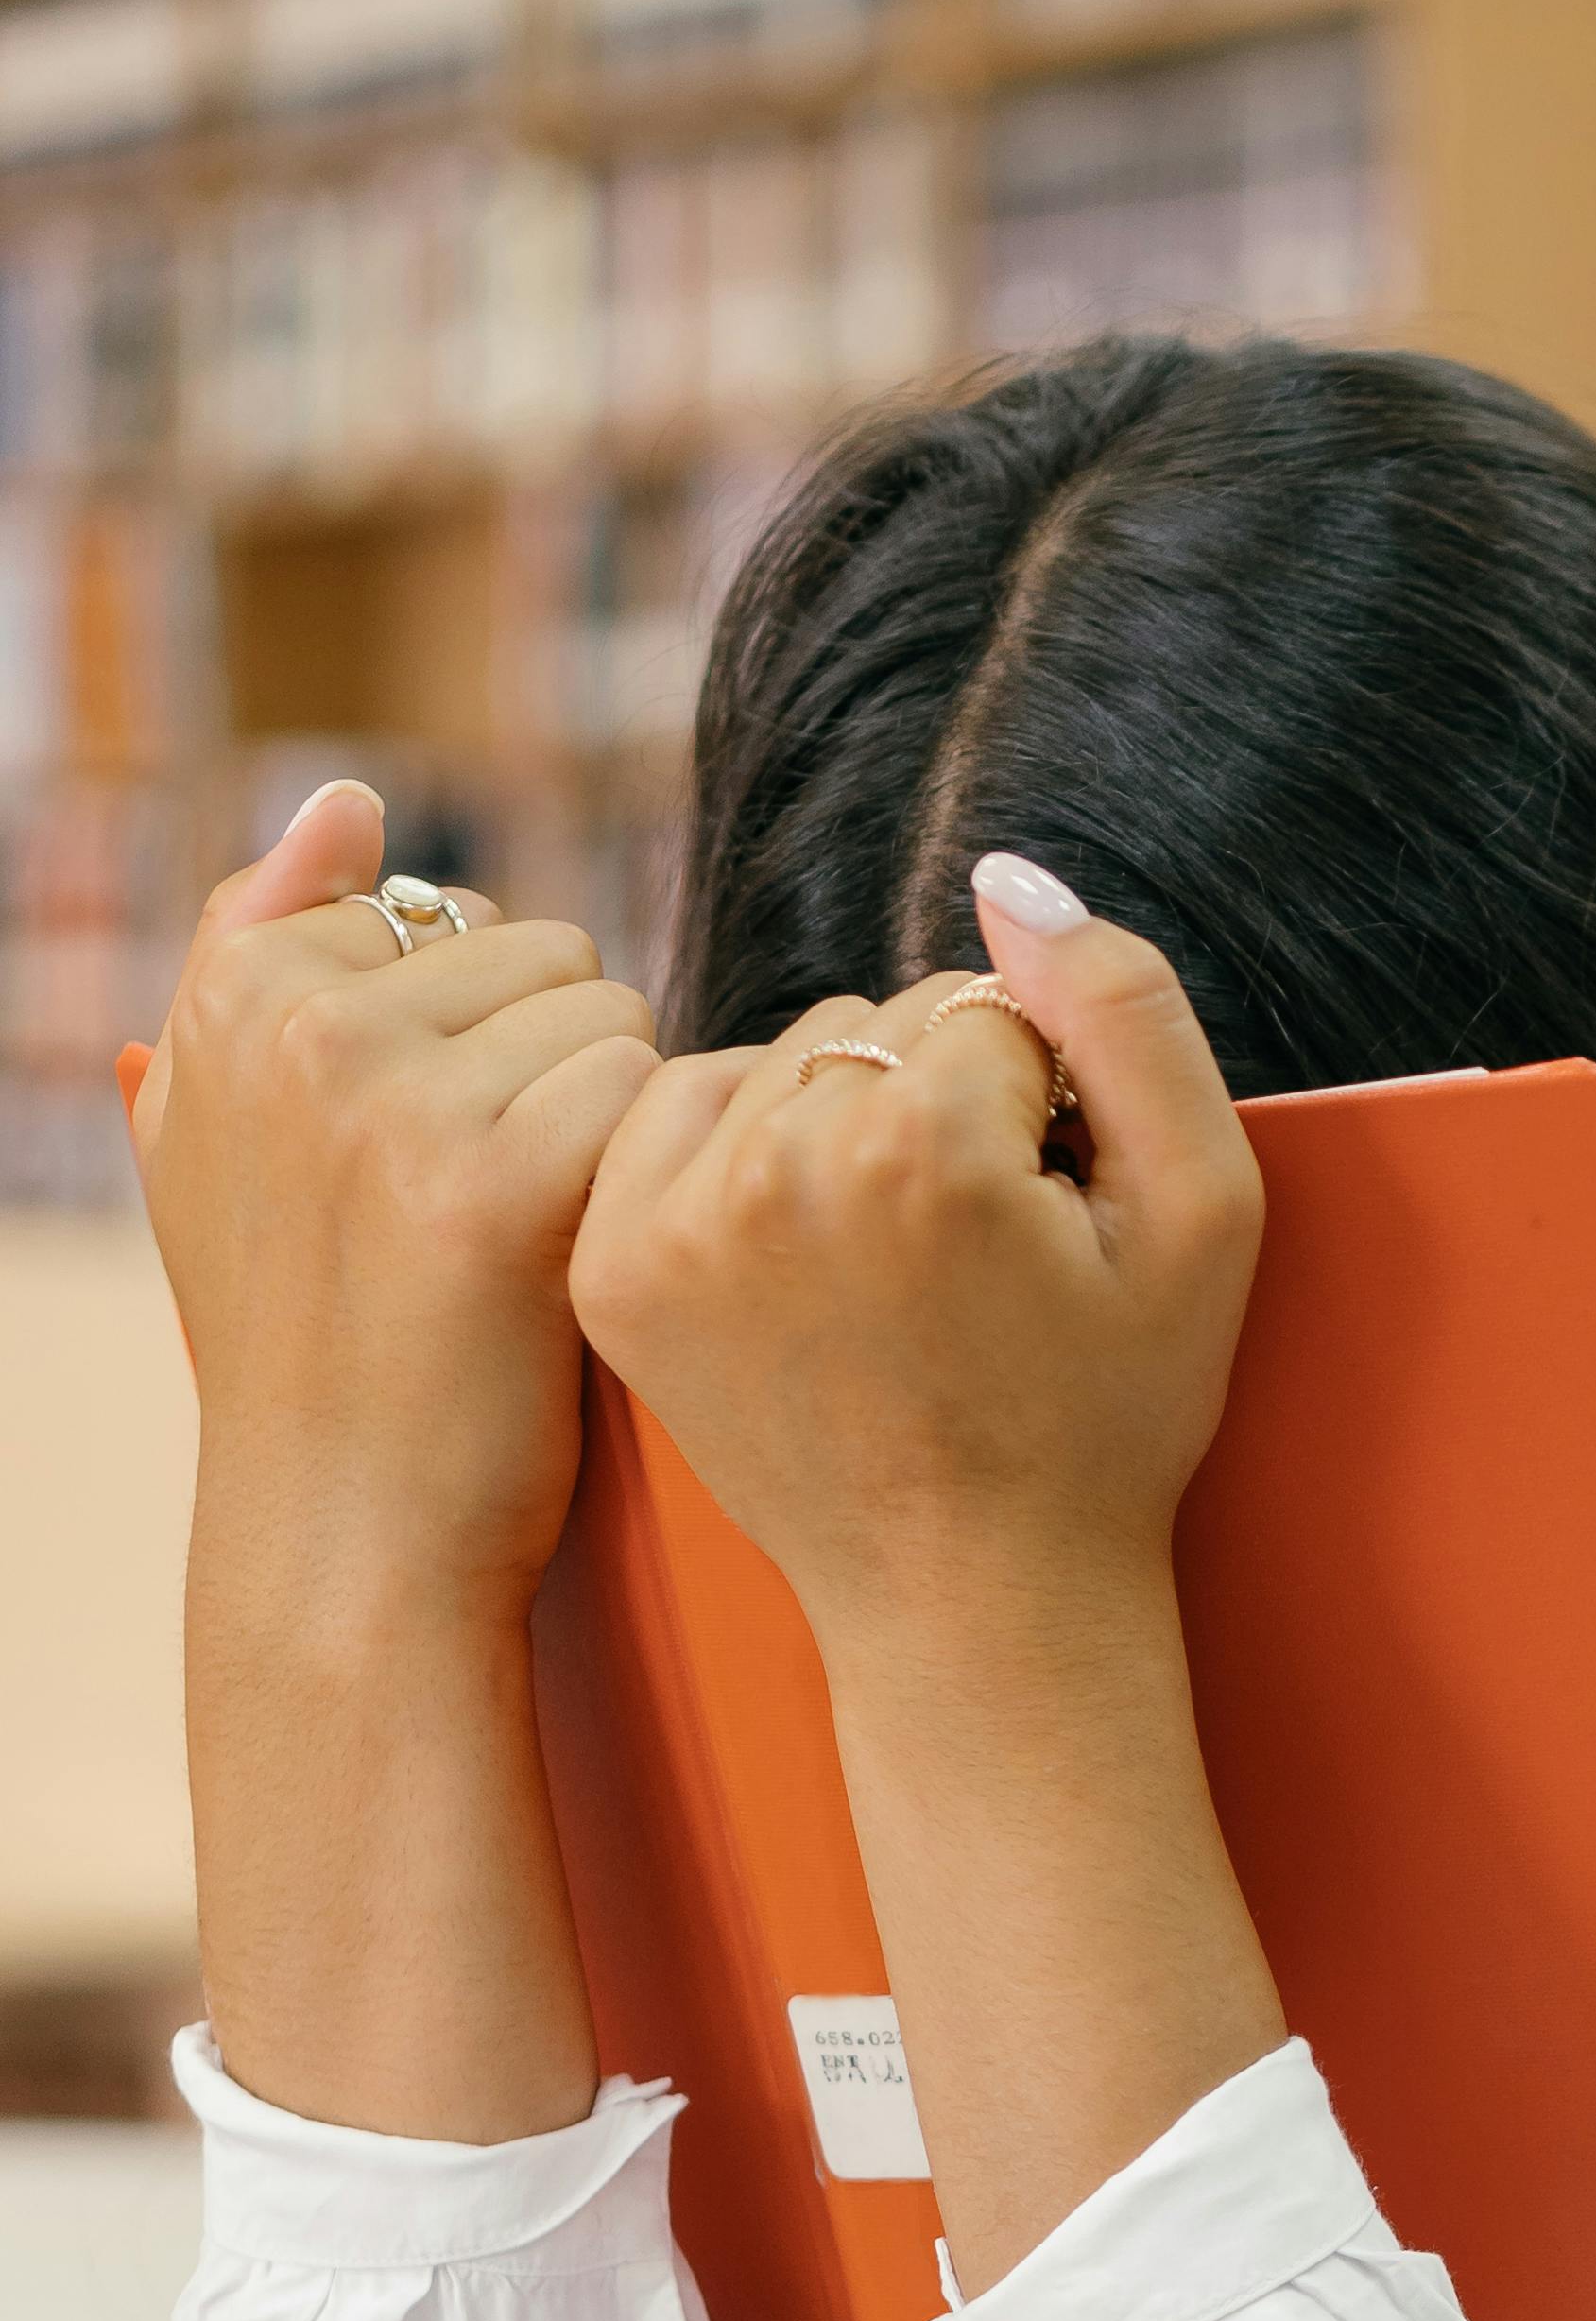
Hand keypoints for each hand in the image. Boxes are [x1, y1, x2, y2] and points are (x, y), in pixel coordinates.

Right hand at [140, 778, 658, 1626]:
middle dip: (549, 1062)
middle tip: (490, 1201)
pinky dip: (648, 1169)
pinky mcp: (499, 1184)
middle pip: (541, 953)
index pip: (440, 913)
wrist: (347, 1524)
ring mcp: (397, 1100)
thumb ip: (265, 946)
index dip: (469, 1035)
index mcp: (237, 994)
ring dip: (610, 1114)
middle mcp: (304, 1028)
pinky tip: (592, 1248)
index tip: (415, 1153)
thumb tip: (350, 796)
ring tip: (533, 1228)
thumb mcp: (223, 1130)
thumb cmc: (307, 1328)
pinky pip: (648, 1092)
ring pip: (609, 1017)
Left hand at [566, 865, 1263, 1661]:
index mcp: (922, 1147)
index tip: (1043, 1231)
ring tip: (888, 1269)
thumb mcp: (1205, 1212)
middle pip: (873, 1029)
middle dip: (934, 1110)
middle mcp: (774, 1169)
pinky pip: (681, 1117)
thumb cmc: (1111, 1415)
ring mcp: (673, 1223)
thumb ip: (1128, 1011)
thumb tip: (1002, 876)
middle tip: (967, 1263)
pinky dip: (741, 1161)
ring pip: (778, 1062)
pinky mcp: (613, 1267)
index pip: (988, 1012)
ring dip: (838, 1127)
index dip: (1042, 1113)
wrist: (974, 1600)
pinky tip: (803, 1261)